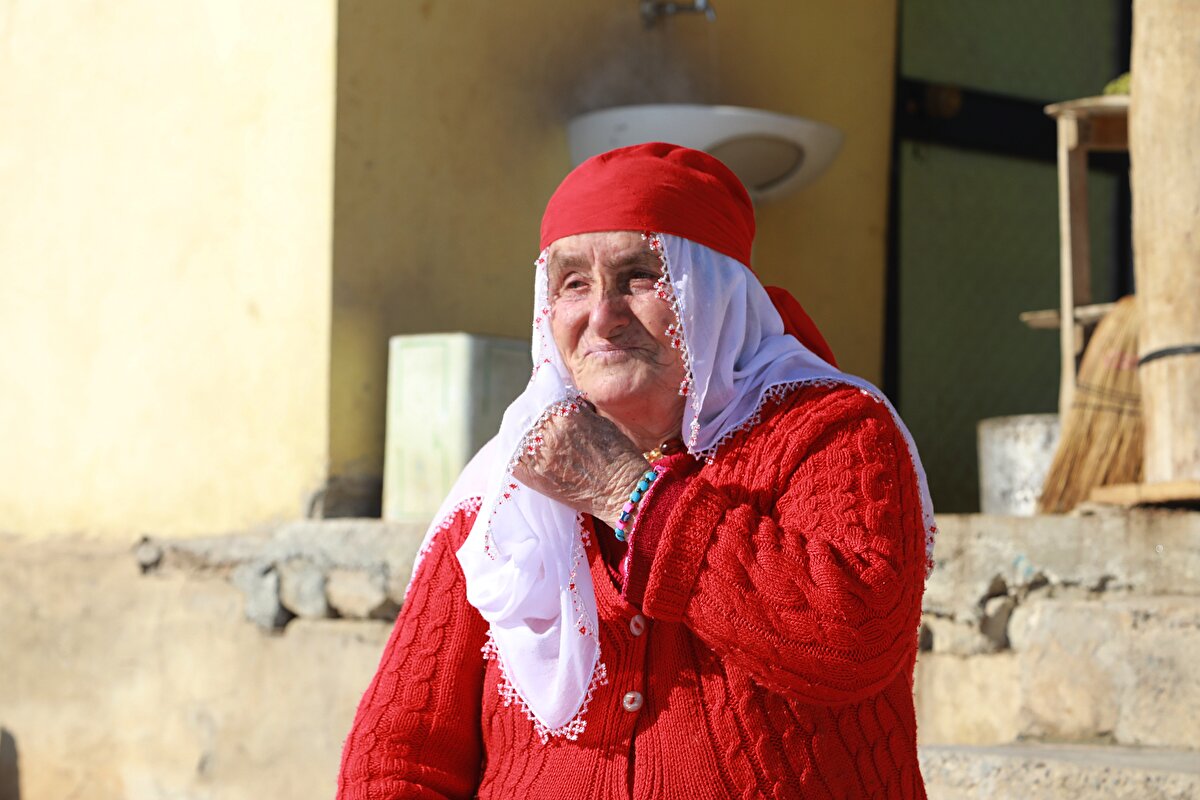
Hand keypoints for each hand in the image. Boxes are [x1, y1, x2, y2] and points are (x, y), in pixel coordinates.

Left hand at [513, 405, 647, 523]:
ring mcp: (537, 456)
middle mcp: (547, 434)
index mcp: (565, 415)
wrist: (621, 490)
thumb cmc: (617, 454)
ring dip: (518, 431)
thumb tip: (557, 398)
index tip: (540, 393)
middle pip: (523, 413)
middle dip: (527, 410)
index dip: (539, 393)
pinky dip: (514, 452)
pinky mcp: (532, 476)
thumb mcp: (598, 419)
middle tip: (531, 411)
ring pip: (513, 434)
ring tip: (526, 432)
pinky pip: (511, 458)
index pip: (540, 394)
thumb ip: (573, 408)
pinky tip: (522, 450)